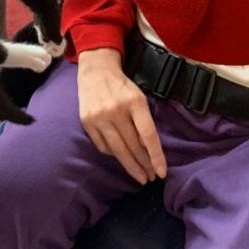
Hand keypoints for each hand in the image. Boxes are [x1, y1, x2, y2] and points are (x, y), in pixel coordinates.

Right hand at [77, 48, 165, 183]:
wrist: (96, 71)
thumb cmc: (122, 86)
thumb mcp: (139, 97)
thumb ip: (144, 121)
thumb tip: (148, 150)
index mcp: (135, 101)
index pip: (148, 135)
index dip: (156, 156)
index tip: (161, 173)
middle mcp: (116, 110)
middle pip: (133, 146)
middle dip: (144, 165)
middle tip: (150, 177)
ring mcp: (100, 117)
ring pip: (118, 150)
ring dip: (130, 166)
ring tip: (140, 176)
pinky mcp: (87, 122)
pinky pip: (103, 147)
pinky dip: (113, 155)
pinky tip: (121, 157)